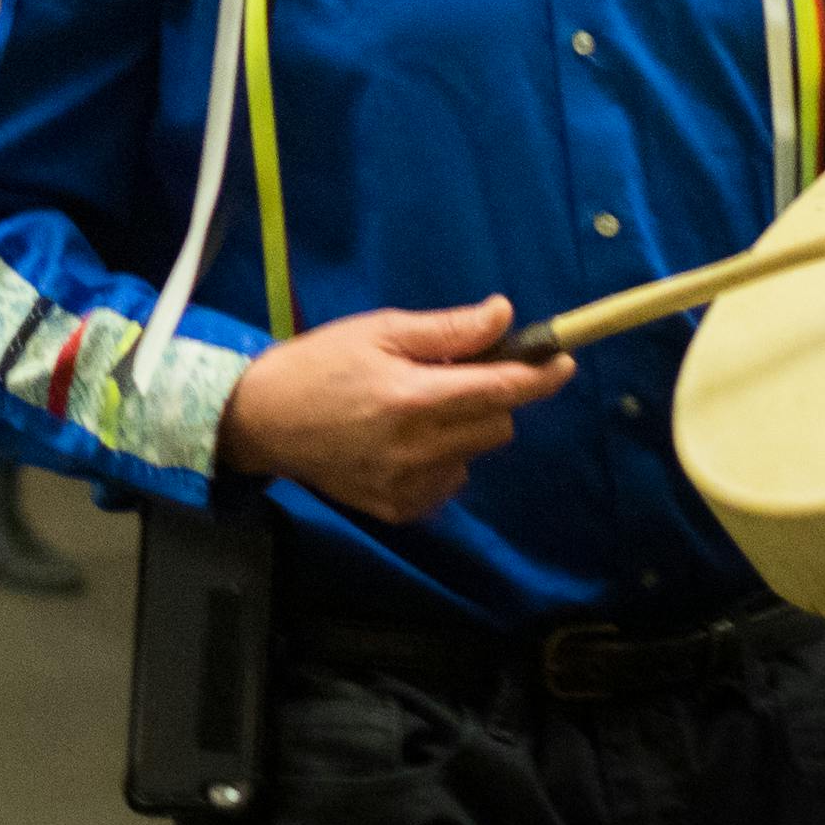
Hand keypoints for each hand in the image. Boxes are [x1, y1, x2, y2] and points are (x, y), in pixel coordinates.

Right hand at [215, 297, 574, 522]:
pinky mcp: (398, 509)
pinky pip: (448, 482)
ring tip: (420, 409)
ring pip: (475, 455)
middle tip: (455, 376)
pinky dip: (442, 460)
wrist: (261, 421)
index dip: (539, 376)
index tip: (563, 361)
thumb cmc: (319, 363)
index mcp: (413, 397)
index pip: (500, 390)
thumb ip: (447, 330)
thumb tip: (504, 315)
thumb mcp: (378, 330)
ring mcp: (408, 485)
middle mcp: (417, 448)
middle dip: (491, 397)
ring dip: (465, 429)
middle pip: (497, 425)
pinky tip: (404, 442)